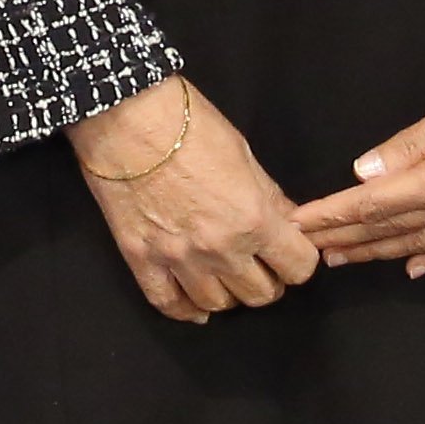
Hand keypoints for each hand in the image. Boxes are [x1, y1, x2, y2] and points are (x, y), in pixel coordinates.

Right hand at [64, 77, 319, 323]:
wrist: (125, 114)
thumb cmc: (189, 122)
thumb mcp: (244, 154)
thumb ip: (268, 197)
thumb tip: (286, 222)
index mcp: (253, 219)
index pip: (298, 268)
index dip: (298, 259)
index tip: (288, 249)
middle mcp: (220, 248)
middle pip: (261, 295)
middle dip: (267, 279)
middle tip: (257, 261)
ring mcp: (178, 259)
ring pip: (217, 304)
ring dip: (227, 292)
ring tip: (224, 274)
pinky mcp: (141, 259)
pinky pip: (168, 304)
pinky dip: (185, 309)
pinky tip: (193, 303)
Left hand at [295, 53, 424, 270]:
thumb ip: (411, 144)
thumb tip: (364, 173)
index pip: (377, 203)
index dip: (336, 214)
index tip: (301, 222)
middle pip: (395, 228)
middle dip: (349, 238)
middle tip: (308, 250)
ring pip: (424, 241)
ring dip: (380, 251)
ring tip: (344, 259)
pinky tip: (415, 267)